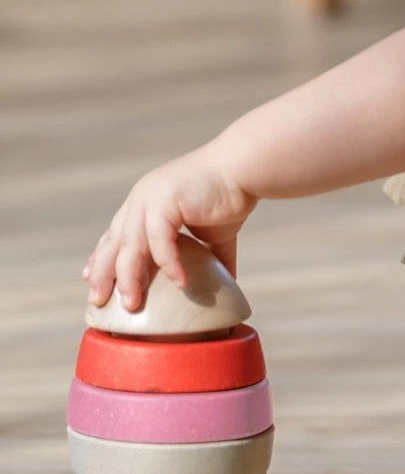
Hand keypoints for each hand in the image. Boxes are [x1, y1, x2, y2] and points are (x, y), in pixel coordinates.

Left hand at [84, 143, 257, 310]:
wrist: (243, 169)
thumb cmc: (229, 195)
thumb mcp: (212, 232)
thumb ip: (211, 256)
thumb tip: (226, 282)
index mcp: (147, 202)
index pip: (116, 234)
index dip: (102, 258)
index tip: (92, 280)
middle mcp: (141, 199)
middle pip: (114, 243)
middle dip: (103, 274)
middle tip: (99, 300)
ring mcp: (149, 198)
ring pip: (131, 246)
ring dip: (129, 278)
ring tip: (133, 304)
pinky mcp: (165, 201)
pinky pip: (160, 240)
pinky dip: (169, 264)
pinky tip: (181, 284)